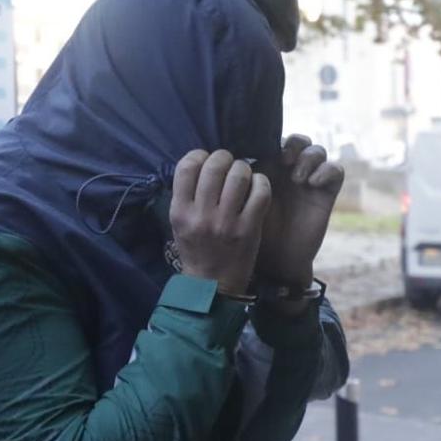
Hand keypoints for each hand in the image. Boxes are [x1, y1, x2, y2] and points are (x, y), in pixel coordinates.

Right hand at [171, 149, 271, 296]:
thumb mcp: (179, 224)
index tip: (205, 160)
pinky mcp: (249, 229)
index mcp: (180, 212)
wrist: (213, 285)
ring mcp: (226, 222)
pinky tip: (258, 186)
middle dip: (224, 158)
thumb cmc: (197, 250)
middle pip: (214, 166)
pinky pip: (260, 192)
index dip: (199, 155)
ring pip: (239, 175)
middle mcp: (201, 216)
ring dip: (243, 168)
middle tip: (228, 164)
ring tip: (244, 174)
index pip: (187, 167)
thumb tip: (201, 163)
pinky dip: (261, 183)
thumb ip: (186, 196)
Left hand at [256, 135, 344, 288]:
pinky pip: (336, 170)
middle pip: (300, 141)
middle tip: (285, 160)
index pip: (277, 140)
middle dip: (295, 144)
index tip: (266, 155)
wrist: (276, 259)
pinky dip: (326, 170)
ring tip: (297, 178)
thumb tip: (231, 156)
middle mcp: (291, 171)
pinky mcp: (326, 193)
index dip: (273, 141)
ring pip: (318, 151)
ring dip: (309, 158)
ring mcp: (311, 181)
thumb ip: (241, 179)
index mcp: (270, 168)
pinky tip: (312, 184)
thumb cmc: (254, 231)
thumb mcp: (243, 202)